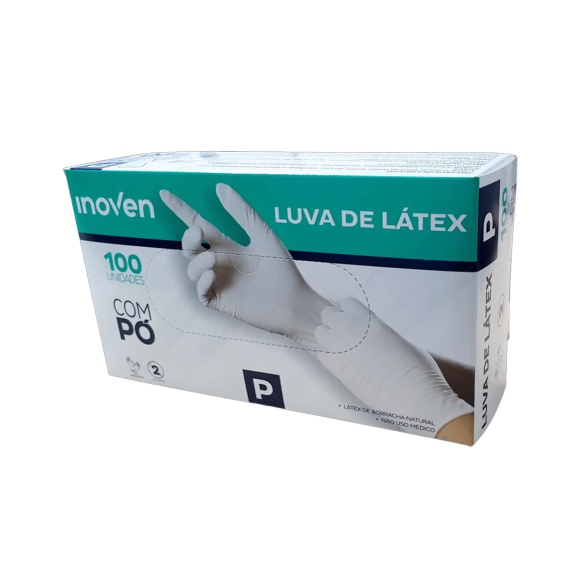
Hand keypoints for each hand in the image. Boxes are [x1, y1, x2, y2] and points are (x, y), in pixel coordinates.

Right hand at [160, 184, 331, 347]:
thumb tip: (220, 187)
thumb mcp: (262, 235)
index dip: (182, 210)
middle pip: (190, 247)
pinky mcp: (220, 301)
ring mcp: (219, 283)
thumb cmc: (283, 269)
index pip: (200, 225)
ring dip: (197, 262)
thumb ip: (242, 212)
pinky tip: (212, 275)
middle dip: (188, 239)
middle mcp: (221, 263)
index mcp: (230, 246)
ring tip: (213, 259)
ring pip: (192, 269)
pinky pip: (199, 291)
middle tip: (197, 232)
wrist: (293, 303)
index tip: (165, 194)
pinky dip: (201, 282)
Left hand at [315, 298, 473, 435]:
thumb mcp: (398, 339)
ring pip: (321, 333)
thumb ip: (378, 331)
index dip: (351, 313)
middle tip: (349, 336)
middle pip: (329, 315)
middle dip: (336, 323)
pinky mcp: (334, 368)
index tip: (357, 322)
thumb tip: (372, 337)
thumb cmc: (416, 368)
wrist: (411, 395)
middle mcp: (349, 328)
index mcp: (368, 318)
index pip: (347, 303)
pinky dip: (330, 359)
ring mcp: (338, 347)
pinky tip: (344, 367)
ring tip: (345, 351)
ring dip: (329, 339)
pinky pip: (322, 356)